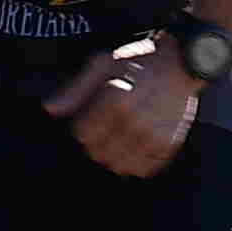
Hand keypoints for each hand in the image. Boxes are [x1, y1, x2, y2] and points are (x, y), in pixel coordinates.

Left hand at [44, 36, 198, 177]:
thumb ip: (75, 90)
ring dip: (114, 155)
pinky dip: (135, 162)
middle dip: (96, 141)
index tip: (92, 114)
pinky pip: (142, 169)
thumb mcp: (103, 64)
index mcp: (116, 100)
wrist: (181, 63)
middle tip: (107, 124)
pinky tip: (136, 145)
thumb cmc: (139, 61)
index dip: (82, 125)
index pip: (82, 134)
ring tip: (120, 136)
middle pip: (97, 153)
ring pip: (118, 166)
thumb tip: (50, 110)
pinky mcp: (167, 144)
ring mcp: (153, 136)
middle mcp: (135, 122)